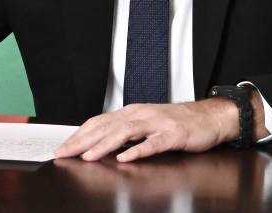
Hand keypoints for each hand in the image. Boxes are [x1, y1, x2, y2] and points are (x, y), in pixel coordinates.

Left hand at [54, 98, 238, 162]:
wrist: (209, 117)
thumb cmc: (178, 122)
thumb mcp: (147, 124)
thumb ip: (125, 132)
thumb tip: (100, 142)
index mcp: (132, 113)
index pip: (99, 122)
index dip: (79, 134)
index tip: (62, 147)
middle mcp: (141, 115)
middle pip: (106, 126)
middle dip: (83, 140)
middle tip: (64, 153)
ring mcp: (157, 124)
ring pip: (125, 132)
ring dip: (104, 144)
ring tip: (88, 156)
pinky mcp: (173, 135)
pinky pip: (153, 143)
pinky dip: (138, 150)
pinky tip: (125, 158)